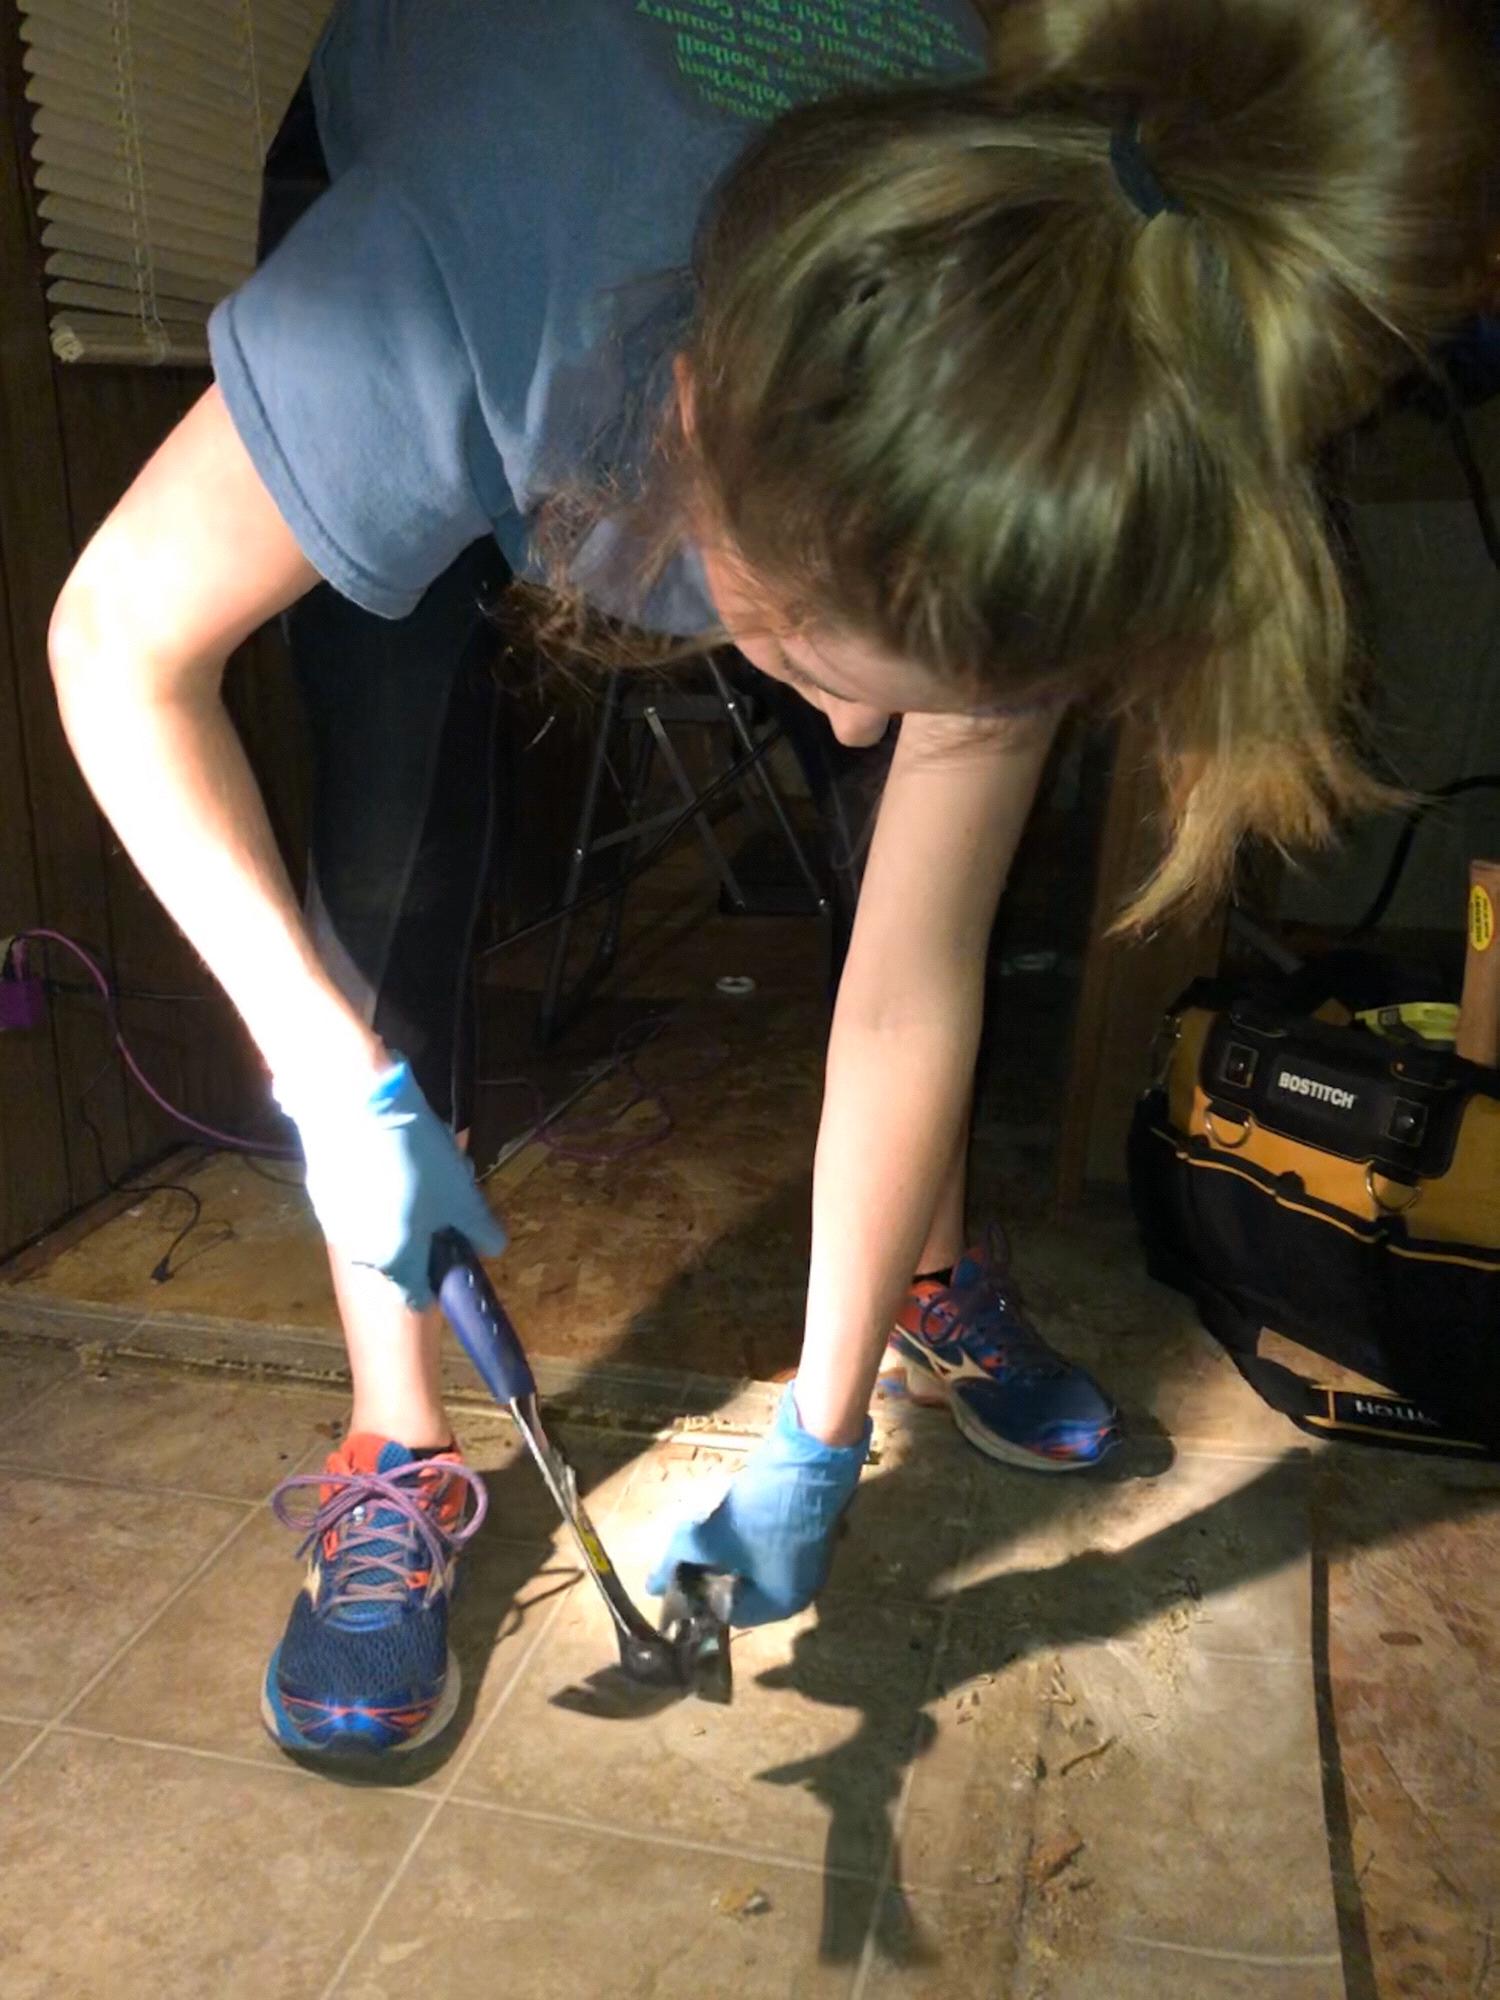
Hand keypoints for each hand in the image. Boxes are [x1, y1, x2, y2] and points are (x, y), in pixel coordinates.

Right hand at [277, 1057, 505, 1308]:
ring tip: (416, 1166)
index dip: (439, 1279)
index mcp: (396, 1261)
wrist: (354, 1105)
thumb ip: (479, 1229)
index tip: (451, 1251)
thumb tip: (493, 1248)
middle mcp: (360, 1253)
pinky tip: (384, 1156)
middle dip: (424, 1231)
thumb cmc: (414, 1158)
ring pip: (377, 1229)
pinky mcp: (320, 1195)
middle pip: (399, 1257)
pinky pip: (355, 1205)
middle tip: (441, 1192)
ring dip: (398, 1210)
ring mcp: (335, 1224)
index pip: (417, 1296)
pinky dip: (371, 1191)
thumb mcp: (461, 1194)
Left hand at [647, 1387, 870, 1626]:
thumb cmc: (765, 1509)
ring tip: (713, 1520)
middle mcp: (801, 1586)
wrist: (814, 1454)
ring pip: (755, 1559)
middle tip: (693, 1541)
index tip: (678, 1567)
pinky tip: (740, 1507)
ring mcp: (809, 1555)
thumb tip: (651, 1585)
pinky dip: (751, 1530)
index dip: (698, 1591)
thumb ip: (679, 1561)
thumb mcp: (712, 1537)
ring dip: (730, 1543)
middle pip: (742, 1585)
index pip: (728, 1612)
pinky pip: (771, 1540)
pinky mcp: (810, 1526)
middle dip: (713, 1564)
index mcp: (783, 1603)